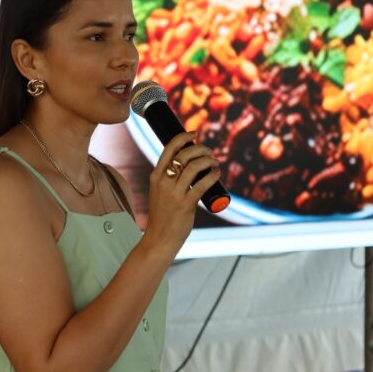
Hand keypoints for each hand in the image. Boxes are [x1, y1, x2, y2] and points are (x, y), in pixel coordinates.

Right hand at [142, 132, 221, 259]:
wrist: (159, 238)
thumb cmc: (162, 216)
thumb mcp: (160, 192)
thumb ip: (169, 180)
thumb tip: (189, 167)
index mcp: (156, 176)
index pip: (169, 148)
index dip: (183, 137)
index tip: (194, 133)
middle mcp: (163, 182)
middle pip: (184, 154)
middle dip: (200, 149)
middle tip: (209, 152)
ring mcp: (174, 193)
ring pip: (194, 167)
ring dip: (208, 160)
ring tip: (215, 163)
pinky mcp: (186, 204)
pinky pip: (202, 185)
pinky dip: (212, 176)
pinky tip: (217, 173)